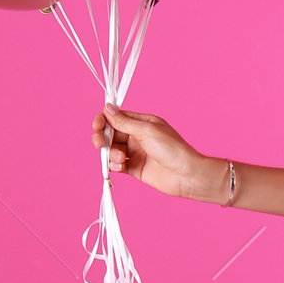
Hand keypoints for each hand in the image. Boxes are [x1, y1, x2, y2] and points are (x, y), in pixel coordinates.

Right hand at [92, 103, 217, 200]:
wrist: (186, 175)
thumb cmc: (172, 149)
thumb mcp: (146, 131)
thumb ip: (124, 122)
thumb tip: (107, 108)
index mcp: (142, 123)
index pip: (116, 117)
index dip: (104, 120)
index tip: (97, 125)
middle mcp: (137, 136)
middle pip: (111, 134)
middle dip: (102, 138)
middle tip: (99, 143)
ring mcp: (135, 152)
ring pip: (112, 150)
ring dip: (111, 154)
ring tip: (122, 159)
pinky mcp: (134, 168)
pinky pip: (116, 165)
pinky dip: (114, 165)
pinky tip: (122, 166)